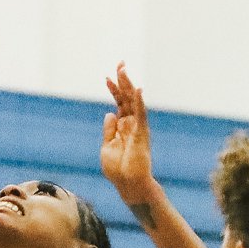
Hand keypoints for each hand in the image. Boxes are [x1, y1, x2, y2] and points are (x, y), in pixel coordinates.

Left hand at [100, 62, 156, 195]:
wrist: (128, 184)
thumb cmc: (118, 170)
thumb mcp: (107, 147)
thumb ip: (109, 130)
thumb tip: (109, 113)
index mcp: (123, 127)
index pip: (119, 103)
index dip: (113, 90)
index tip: (107, 77)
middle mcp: (131, 124)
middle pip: (127, 98)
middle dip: (123, 81)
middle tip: (120, 63)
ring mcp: (137, 128)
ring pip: (134, 102)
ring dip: (129, 86)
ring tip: (123, 70)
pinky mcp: (142, 134)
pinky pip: (141, 115)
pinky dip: (140, 102)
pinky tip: (138, 90)